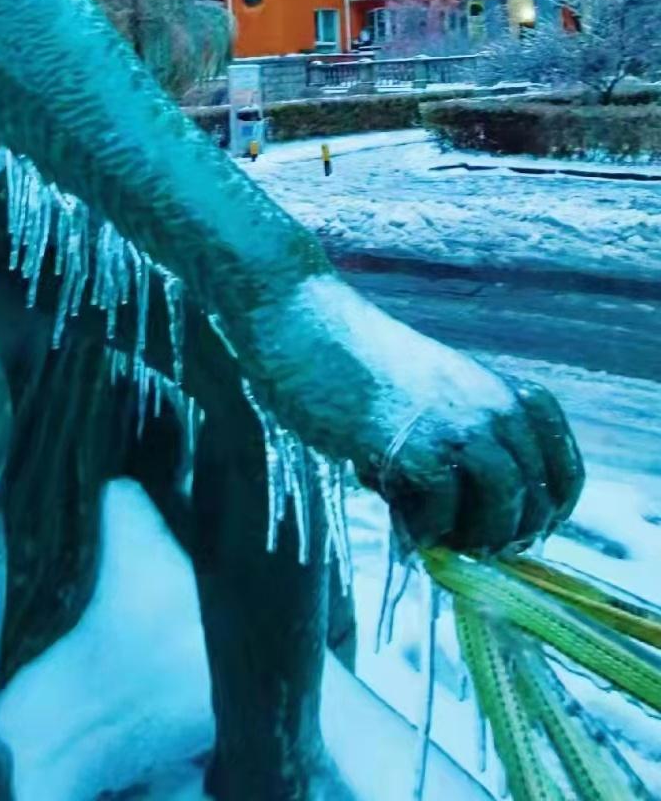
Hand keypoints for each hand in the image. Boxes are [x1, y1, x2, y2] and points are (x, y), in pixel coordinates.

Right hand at [250, 274, 583, 555]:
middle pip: (536, 499)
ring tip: (440, 538)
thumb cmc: (357, 358)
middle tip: (470, 545)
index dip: (550, 511)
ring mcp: (460, 431)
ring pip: (504, 512)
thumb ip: (461, 434)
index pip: (563, 468)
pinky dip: (425, 532)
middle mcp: (495, 409)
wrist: (307, 325)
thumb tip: (475, 515)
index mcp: (502, 390)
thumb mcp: (433, 389)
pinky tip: (401, 518)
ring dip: (475, 538)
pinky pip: (442, 519)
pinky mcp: (417, 453)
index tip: (524, 531)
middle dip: (508, 534)